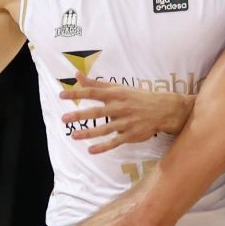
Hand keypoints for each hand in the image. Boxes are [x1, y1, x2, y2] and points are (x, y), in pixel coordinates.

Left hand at [60, 74, 189, 153]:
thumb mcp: (119, 88)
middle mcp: (120, 107)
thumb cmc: (137, 97)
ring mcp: (125, 122)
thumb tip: (77, 75)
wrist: (163, 109)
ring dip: (89, 133)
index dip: (77, 94)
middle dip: (80, 115)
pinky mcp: (131, 135)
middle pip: (97, 112)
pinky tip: (91, 150)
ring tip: (74, 136)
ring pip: (104, 129)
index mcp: (116, 94)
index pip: (93, 92)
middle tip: (64, 118)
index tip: (61, 95)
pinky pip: (115, 142)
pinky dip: (103, 147)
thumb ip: (96, 83)